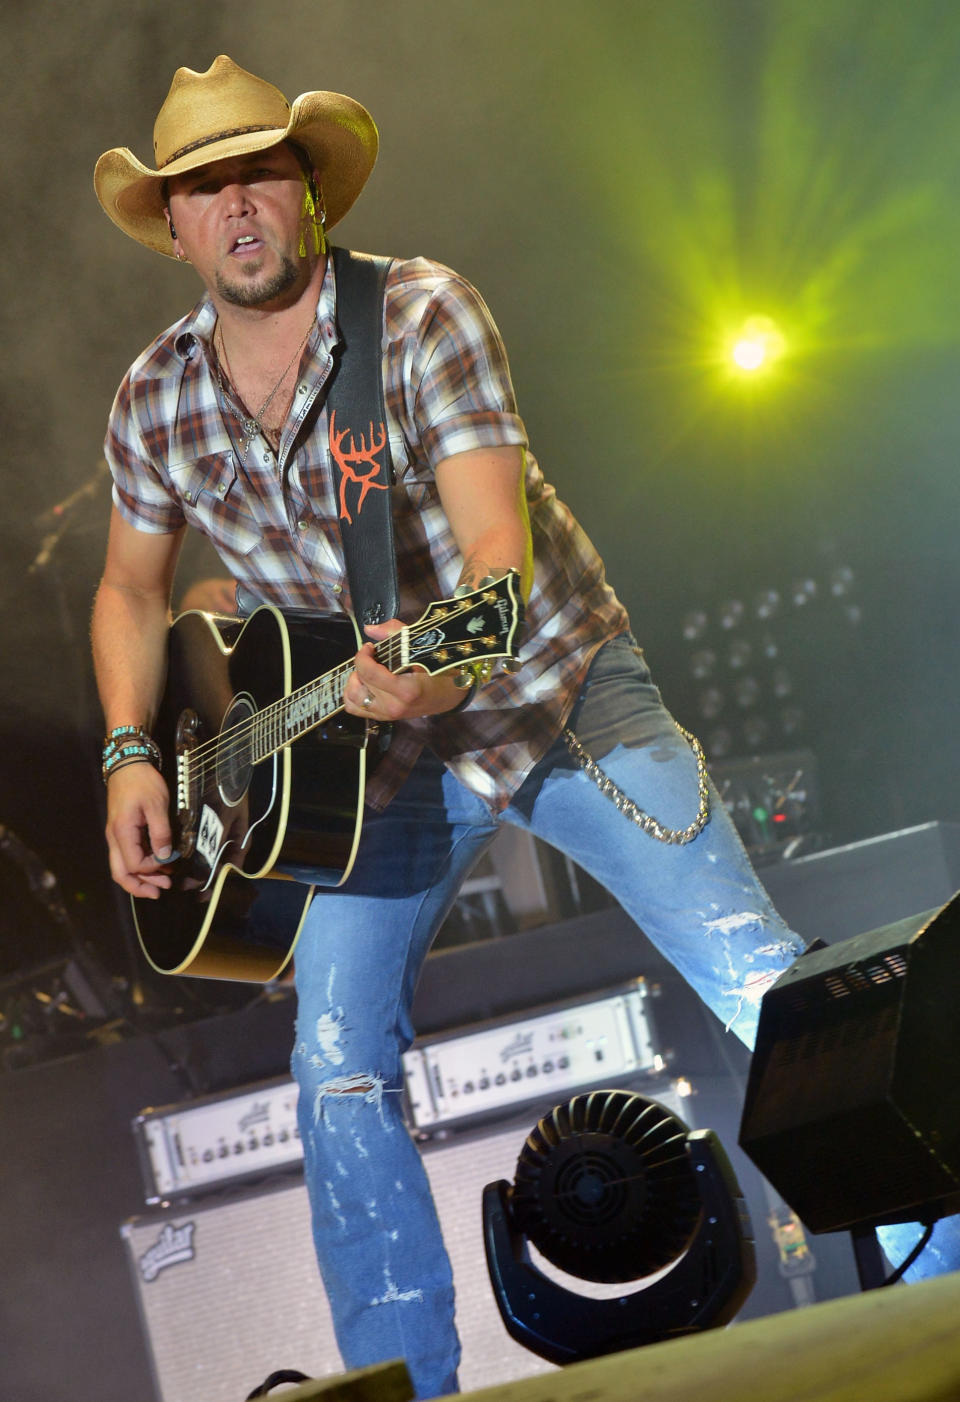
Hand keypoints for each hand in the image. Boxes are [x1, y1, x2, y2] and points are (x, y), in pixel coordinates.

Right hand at [104, 762, 174, 897]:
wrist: (127, 764)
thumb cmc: (143, 782)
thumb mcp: (157, 805)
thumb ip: (160, 832)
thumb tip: (164, 856)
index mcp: (122, 832)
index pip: (134, 864)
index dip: (152, 869)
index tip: (170, 863)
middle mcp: (114, 838)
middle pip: (120, 873)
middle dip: (140, 886)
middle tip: (161, 891)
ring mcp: (115, 835)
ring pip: (121, 867)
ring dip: (140, 878)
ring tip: (160, 884)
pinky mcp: (120, 831)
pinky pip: (125, 856)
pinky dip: (138, 866)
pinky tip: (154, 867)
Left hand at [343, 619, 465, 720]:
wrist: (451, 695)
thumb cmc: (440, 671)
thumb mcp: (422, 647)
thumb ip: (394, 633)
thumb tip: (369, 629)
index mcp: (406, 690)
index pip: (369, 673)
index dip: (363, 656)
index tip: (369, 647)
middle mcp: (393, 706)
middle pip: (358, 684)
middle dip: (361, 666)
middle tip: (373, 657)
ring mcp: (387, 715)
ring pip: (352, 699)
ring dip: (355, 681)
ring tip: (368, 672)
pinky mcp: (383, 718)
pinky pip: (355, 708)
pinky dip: (354, 695)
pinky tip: (365, 684)